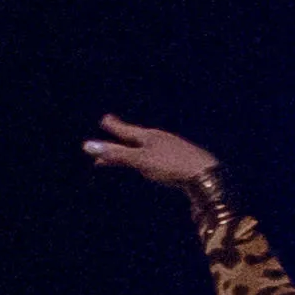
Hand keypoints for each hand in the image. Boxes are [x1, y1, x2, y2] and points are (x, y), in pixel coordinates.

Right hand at [84, 114, 223, 195]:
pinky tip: (154, 166)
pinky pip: (159, 157)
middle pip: (137, 138)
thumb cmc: (171, 165)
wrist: (206, 175)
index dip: (114, 127)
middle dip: (123, 138)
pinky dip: (148, 159)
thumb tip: (88, 146)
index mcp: (149, 136)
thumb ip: (115, 155)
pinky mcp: (180, 160)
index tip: (105, 119)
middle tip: (113, 131)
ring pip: (149, 147)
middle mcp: (160, 140)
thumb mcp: (140, 160)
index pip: (126, 130)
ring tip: (129, 151)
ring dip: (135, 149)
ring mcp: (172, 149)